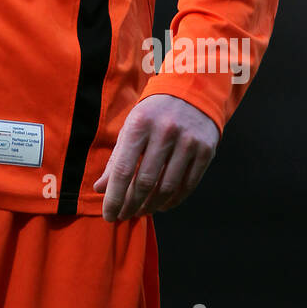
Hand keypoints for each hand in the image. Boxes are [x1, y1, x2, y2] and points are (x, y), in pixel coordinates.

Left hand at [93, 94, 219, 220]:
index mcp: (140, 124)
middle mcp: (165, 132)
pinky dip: (174, 200)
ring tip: (141, 212)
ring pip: (168, 187)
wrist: (192, 91)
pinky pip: (188, 185)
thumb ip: (116, 159)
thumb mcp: (131, 127)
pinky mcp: (206, 150)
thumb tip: (100, 188)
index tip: (108, 215)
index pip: (123, 170)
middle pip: (146, 182)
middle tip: (125, 216)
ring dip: (152, 206)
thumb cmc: (153, 113)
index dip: (114, 197)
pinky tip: (162, 205)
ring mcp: (188, 141)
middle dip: (132, 205)